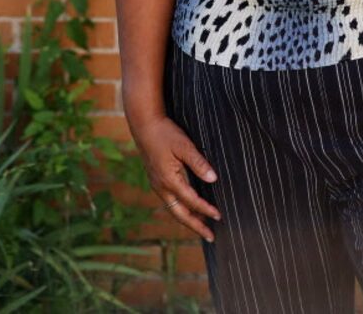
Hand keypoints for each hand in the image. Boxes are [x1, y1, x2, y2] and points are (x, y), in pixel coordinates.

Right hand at [134, 114, 220, 242]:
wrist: (144, 125)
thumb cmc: (165, 133)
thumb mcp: (184, 145)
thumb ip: (198, 162)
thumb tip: (213, 179)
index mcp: (169, 180)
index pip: (192, 201)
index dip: (206, 210)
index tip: (219, 216)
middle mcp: (162, 187)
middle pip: (180, 214)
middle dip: (196, 226)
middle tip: (211, 237)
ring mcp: (157, 185)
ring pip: (174, 209)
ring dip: (188, 219)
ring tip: (202, 227)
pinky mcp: (156, 181)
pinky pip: (170, 202)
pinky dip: (181, 210)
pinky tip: (188, 208)